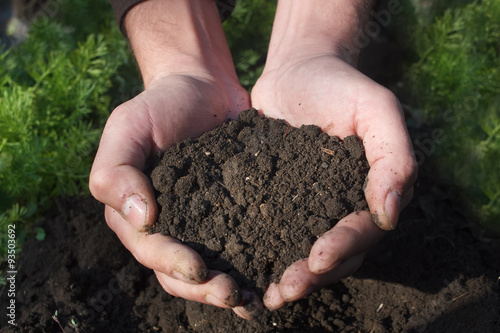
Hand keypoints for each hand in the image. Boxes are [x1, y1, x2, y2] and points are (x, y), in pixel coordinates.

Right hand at [89, 71, 263, 317]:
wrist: (202, 87)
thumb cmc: (160, 105)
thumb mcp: (128, 127)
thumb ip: (117, 170)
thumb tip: (141, 218)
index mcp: (135, 212)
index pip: (149, 249)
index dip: (172, 263)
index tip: (199, 267)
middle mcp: (166, 226)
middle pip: (177, 272)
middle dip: (203, 288)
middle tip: (232, 294)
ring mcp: (199, 224)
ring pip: (206, 270)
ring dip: (224, 289)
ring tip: (250, 300)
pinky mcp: (229, 214)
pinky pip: (235, 248)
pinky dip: (248, 267)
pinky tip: (267, 279)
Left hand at [251, 49, 416, 308]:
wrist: (296, 71)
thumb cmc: (339, 85)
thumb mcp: (375, 108)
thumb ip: (393, 156)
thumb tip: (390, 213)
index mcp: (370, 192)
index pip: (362, 230)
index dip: (343, 247)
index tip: (318, 258)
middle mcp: (341, 207)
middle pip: (333, 253)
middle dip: (311, 274)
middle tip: (284, 290)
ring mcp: (308, 207)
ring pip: (302, 251)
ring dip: (287, 275)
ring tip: (264, 294)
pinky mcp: (277, 200)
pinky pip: (271, 232)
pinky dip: (260, 253)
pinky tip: (241, 269)